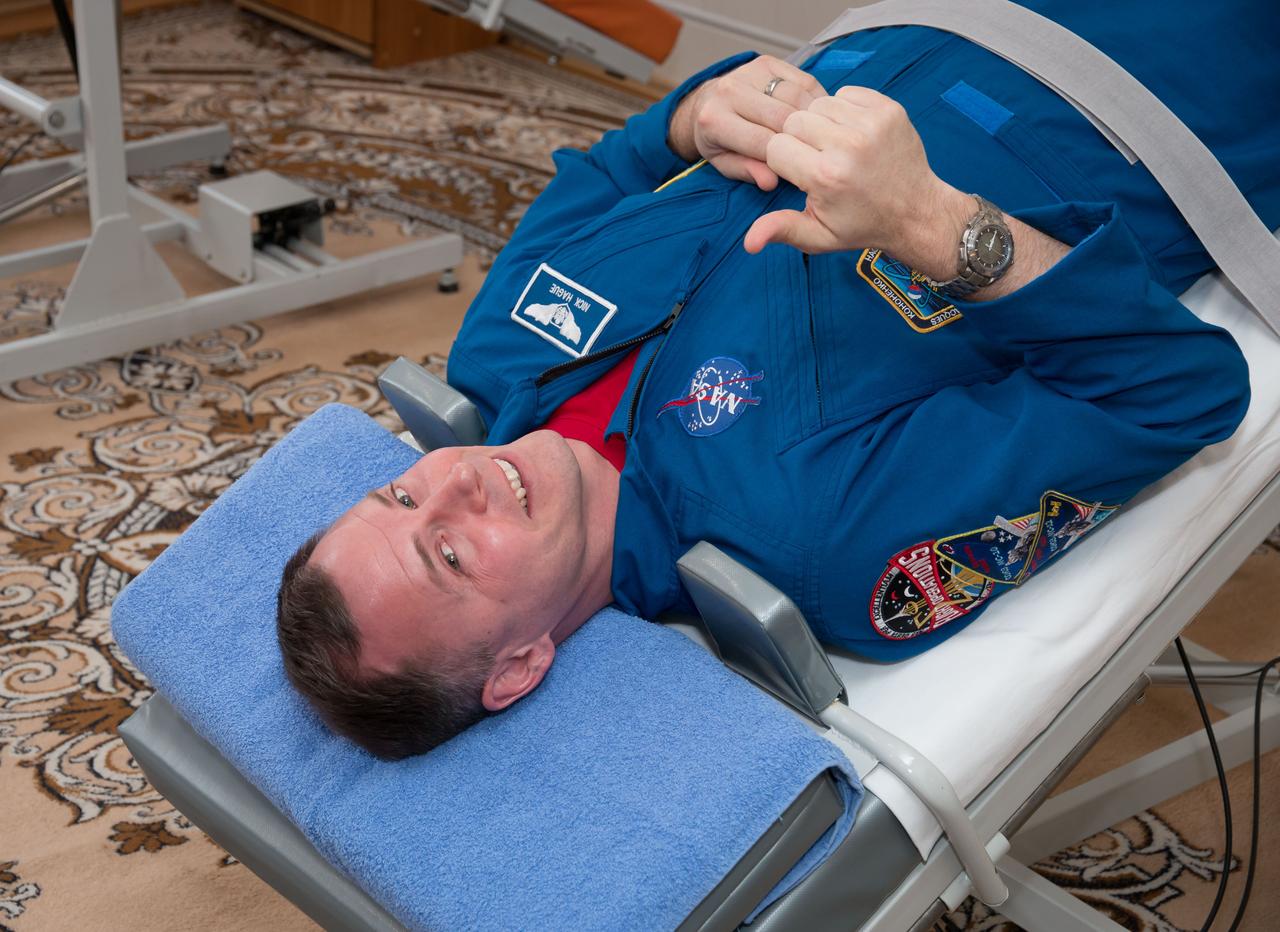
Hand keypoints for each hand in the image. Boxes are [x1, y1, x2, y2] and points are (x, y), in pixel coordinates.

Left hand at [668, 56, 825, 189]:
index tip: (799, 169)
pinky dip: (816, 100)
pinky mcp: (768, 62)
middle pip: (783, 117)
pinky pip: (804, 81)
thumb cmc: (717, 139)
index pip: (762, 142)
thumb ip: (746, 171)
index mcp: (714, 119)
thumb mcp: (724, 163)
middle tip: (815, 153)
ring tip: (819, 136)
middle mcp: (730, 91)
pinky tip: (817, 117)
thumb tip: (770, 182)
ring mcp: (749, 72)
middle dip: (802, 138)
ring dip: (813, 118)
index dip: (785, 159)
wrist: (706, 102)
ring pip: (797, 97)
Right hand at [742, 86, 962, 272]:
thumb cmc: (862, 224)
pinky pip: (845, 94)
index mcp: (826, 176)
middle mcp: (848, 145)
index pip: (775, 147)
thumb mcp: (818, 236)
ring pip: (817, 104)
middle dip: (799, 140)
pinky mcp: (887, 109)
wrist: (916, 212)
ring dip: (820, 123)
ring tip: (834, 147)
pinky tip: (851, 134)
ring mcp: (871, 123)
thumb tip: (747, 243)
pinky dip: (843, 110)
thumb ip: (780, 230)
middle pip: (793, 121)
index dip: (782, 161)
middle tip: (817, 161)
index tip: (800, 175)